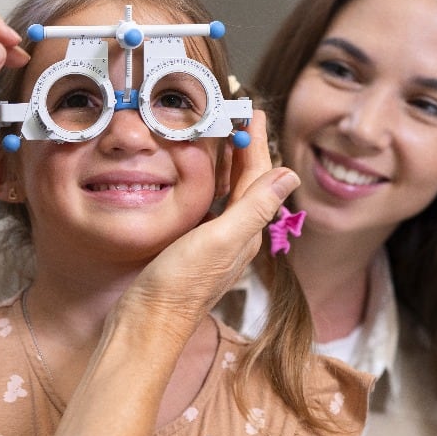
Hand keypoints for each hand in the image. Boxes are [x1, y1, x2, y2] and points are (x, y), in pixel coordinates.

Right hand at [115, 111, 297, 344]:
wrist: (147, 324)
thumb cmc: (179, 285)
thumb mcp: (219, 240)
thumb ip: (253, 208)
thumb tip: (289, 174)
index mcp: (245, 231)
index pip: (258, 176)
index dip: (257, 142)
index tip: (254, 112)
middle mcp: (234, 237)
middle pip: (246, 183)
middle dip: (245, 149)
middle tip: (239, 116)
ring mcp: (213, 244)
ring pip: (228, 195)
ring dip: (228, 165)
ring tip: (221, 138)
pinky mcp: (191, 250)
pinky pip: (208, 208)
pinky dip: (208, 185)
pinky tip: (198, 181)